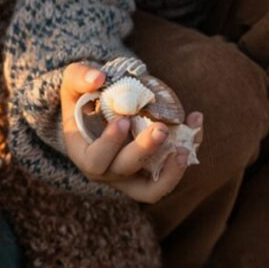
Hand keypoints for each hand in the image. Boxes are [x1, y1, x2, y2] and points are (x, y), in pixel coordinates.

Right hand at [58, 62, 201, 203]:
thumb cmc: (84, 96)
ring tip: (185, 148)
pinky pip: (171, 173)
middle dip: (145, 151)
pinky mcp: (153, 171)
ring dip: (171, 173)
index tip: (122, 121)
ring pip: (152, 190)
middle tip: (162, 129)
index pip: (95, 160)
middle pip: (125, 170)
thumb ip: (80, 77)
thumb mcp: (74, 81)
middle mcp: (107, 171)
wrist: (101, 109)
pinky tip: (195, 122)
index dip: (109, 144)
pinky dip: (188, 150)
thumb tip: (97, 78)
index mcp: (85, 153)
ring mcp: (132, 175)